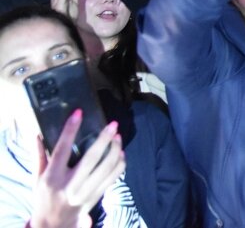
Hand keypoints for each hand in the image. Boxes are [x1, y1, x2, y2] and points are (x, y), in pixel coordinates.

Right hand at [30, 111, 124, 227]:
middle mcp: (70, 185)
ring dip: (116, 150)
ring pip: (107, 167)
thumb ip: (39, 155)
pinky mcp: (97, 196)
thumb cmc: (45, 195)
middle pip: (92, 158)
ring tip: (117, 137)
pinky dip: (120, 163)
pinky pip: (114, 177)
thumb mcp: (37, 177)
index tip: (78, 113)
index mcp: (52, 177)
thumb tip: (38, 134)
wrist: (54, 223)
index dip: (70, 130)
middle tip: (112, 125)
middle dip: (104, 139)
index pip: (62, 149)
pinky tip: (120, 153)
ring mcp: (85, 192)